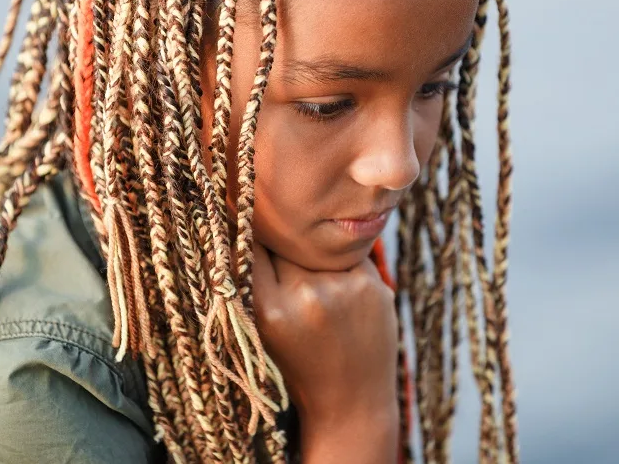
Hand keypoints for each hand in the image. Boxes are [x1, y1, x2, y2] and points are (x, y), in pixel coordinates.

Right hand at [251, 242, 398, 460]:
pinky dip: (342, 263)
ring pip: (317, 244)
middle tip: (290, 272)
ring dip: (314, 255)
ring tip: (321, 291)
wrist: (353, 402)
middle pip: (284, 241)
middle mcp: (306, 296)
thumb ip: (251, 278)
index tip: (246, 225)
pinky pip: (348, 252)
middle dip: (282, 247)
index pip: (248, 244)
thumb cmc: (299, 363)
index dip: (247, 232)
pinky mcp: (373, 282)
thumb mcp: (263, 327)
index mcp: (268, 309)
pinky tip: (344, 292)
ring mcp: (343, 288)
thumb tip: (245, 215)